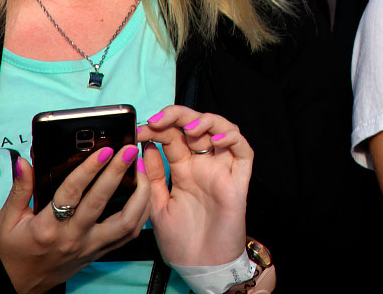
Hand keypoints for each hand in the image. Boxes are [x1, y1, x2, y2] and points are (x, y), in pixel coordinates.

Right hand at [0, 145, 149, 293]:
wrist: (20, 284)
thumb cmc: (13, 251)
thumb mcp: (8, 220)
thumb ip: (19, 189)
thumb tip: (25, 162)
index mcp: (48, 228)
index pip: (71, 193)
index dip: (89, 170)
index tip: (105, 150)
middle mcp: (73, 237)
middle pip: (101, 202)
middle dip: (119, 173)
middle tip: (131, 150)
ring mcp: (90, 246)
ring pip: (126, 223)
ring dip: (139, 195)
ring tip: (143, 169)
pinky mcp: (100, 252)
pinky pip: (128, 234)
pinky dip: (141, 213)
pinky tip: (143, 194)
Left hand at [138, 106, 251, 268]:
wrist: (200, 266)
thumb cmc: (180, 240)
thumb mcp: (156, 206)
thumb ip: (152, 178)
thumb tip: (144, 148)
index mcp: (183, 169)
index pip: (172, 136)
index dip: (156, 128)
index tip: (138, 130)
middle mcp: (203, 164)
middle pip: (196, 126)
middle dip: (177, 115)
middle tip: (157, 120)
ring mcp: (222, 170)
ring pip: (223, 129)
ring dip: (206, 121)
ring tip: (188, 128)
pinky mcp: (238, 180)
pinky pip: (243, 151)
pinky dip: (232, 138)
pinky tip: (215, 140)